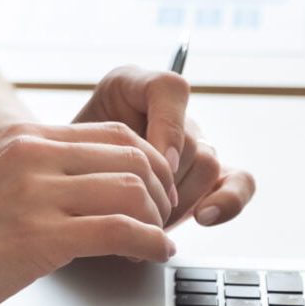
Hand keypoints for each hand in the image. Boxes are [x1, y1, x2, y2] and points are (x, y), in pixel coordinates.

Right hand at [0, 120, 176, 305]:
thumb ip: (29, 175)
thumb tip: (76, 189)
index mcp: (20, 140)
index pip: (113, 134)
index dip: (149, 162)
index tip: (155, 191)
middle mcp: (31, 157)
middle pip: (132, 156)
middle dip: (162, 190)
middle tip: (164, 218)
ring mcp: (34, 194)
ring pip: (133, 189)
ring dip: (158, 218)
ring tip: (157, 240)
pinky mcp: (39, 237)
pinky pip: (121, 230)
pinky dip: (151, 243)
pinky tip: (154, 255)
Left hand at [72, 66, 255, 228]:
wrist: (67, 178)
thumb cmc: (64, 159)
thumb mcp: (68, 141)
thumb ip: (94, 142)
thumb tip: (135, 175)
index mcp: (132, 84)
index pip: (171, 88)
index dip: (168, 129)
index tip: (157, 165)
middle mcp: (167, 109)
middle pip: (190, 139)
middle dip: (166, 181)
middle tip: (135, 208)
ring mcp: (191, 140)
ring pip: (209, 164)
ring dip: (181, 199)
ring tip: (146, 221)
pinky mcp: (208, 173)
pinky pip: (239, 180)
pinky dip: (228, 201)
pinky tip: (204, 217)